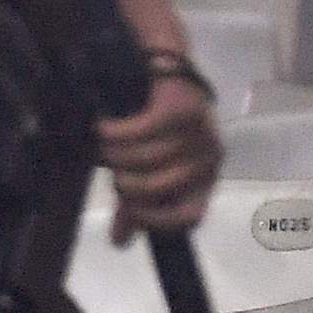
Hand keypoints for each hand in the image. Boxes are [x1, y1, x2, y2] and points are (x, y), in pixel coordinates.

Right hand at [96, 64, 219, 234]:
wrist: (166, 70)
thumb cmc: (159, 128)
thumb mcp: (150, 171)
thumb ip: (136, 206)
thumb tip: (119, 242)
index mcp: (207, 180)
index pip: (190, 216)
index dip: (156, 220)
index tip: (129, 213)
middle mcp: (209, 159)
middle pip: (157, 187)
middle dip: (124, 182)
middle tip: (111, 167)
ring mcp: (198, 133)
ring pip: (143, 159)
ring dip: (114, 155)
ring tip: (104, 145)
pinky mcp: (179, 108)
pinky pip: (137, 131)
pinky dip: (113, 132)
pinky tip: (103, 127)